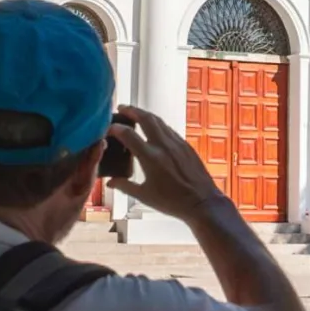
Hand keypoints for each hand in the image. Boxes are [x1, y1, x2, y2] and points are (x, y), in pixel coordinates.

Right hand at [106, 106, 230, 224]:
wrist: (201, 202)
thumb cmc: (172, 202)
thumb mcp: (144, 196)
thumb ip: (125, 186)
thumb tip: (109, 182)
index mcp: (150, 157)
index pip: (128, 134)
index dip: (115, 128)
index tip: (107, 128)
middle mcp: (163, 145)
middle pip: (145, 118)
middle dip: (132, 110)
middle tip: (122, 108)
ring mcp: (176, 143)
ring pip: (159, 121)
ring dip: (145, 115)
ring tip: (136, 114)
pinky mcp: (186, 145)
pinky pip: (169, 129)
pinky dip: (158, 124)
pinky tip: (154, 129)